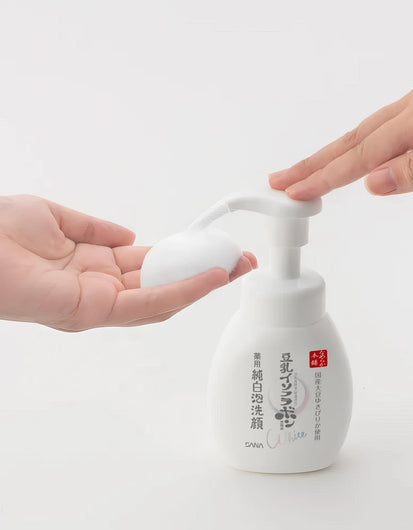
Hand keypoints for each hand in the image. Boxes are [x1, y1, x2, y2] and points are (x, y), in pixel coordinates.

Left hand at [0, 195, 256, 330]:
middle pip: (165, 285)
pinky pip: (148, 304)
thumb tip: (126, 236)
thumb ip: (95, 229)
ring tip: (235, 268)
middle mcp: (103, 288)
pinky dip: (181, 292)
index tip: (210, 246)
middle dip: (205, 274)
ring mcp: (101, 303)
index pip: (151, 265)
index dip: (184, 256)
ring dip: (202, 284)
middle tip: (238, 261)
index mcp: (95, 267)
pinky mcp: (96, 311)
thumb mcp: (57, 218)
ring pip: (164, 298)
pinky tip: (209, 278)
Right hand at [269, 53, 412, 197]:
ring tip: (305, 170)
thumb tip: (374, 182)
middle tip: (280, 180)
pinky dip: (360, 145)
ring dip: (332, 154)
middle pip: (353, 140)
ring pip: (367, 133)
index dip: (325, 177)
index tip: (294, 193)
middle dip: (313, 163)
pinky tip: (355, 153)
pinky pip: (386, 127)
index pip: (361, 156)